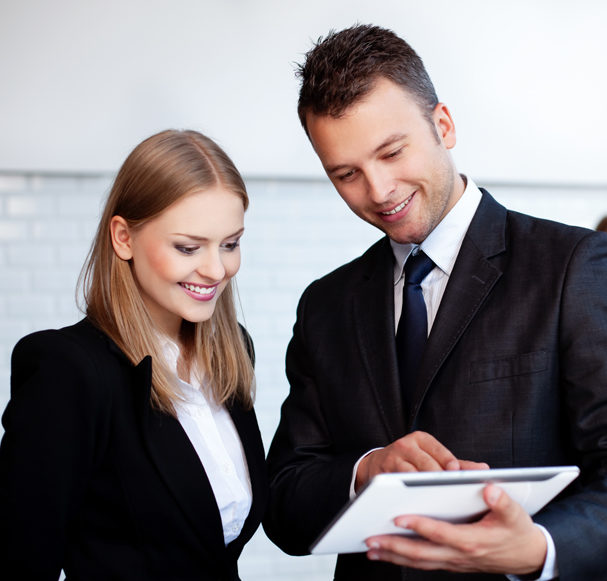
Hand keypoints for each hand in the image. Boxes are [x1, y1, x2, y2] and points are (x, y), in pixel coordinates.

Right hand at [355, 431, 487, 490]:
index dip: (447, 461)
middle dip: (438, 478)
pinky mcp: (382, 474)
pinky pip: (397, 487)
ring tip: (437, 500)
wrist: (377, 464)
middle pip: (426, 463)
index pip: (437, 449)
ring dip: (423, 489)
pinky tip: (419, 505)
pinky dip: (408, 496)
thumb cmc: (413, 462)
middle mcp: (405, 445)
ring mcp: (392, 459)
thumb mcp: (432, 456)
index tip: (457, 472)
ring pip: (411, 475)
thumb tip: (484, 469)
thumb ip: (458, 464)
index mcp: (420, 439)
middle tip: (451, 492)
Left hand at [365, 484, 546, 575]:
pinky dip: (402, 559)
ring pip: (419, 561)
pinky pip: (423, 563)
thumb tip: (490, 488)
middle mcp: (459, 554)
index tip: (398, 518)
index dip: (420, 527)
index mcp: (473, 540)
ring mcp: (453, 561)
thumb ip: (503, 501)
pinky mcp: (450, 562)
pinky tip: (386, 553)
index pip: (441, 534)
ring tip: (370, 547)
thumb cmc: (517, 531)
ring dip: (393, 555)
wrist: (526, 556)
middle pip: (422, 553)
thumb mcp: (516, 515)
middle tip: (371, 537)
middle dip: (394, 546)